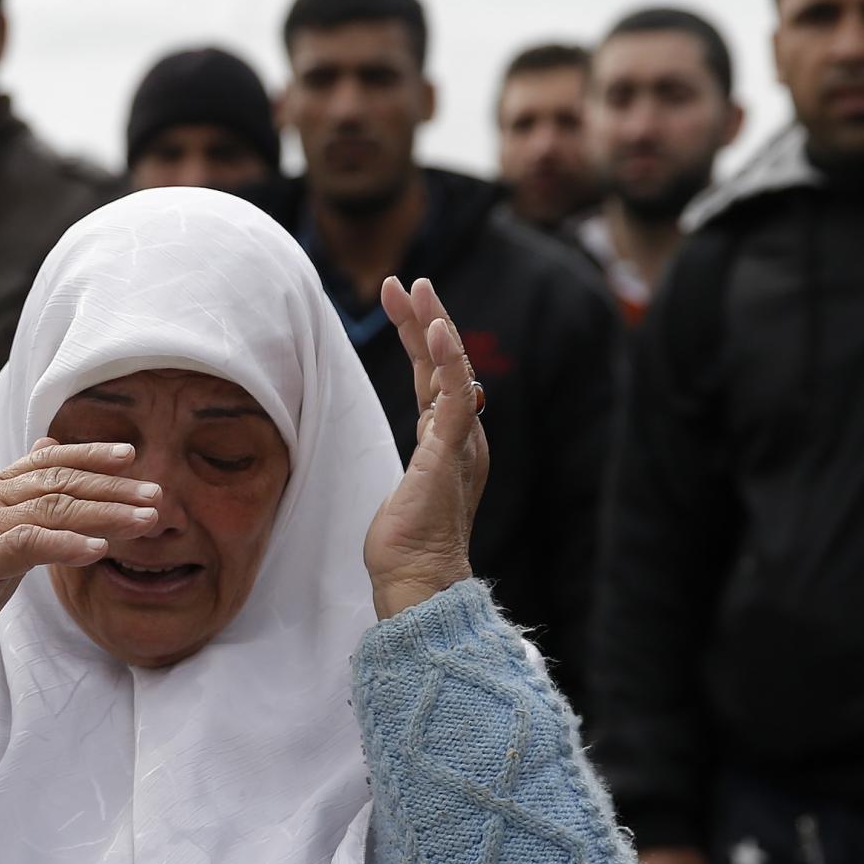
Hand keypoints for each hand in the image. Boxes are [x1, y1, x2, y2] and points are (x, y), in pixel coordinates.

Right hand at [0, 440, 161, 716]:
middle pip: (58, 481)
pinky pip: (30, 543)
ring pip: (53, 509)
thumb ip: (23, 497)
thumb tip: (47, 448)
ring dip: (105, 513)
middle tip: (156, 493)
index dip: (89, 454)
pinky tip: (99, 548)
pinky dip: (68, 543)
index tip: (131, 455)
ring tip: (145, 521)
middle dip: (112, 485)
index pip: (47, 460)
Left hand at [363, 277, 487, 619]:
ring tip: (418, 291)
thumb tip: (422, 432)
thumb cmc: (408, 541)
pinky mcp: (450, 452)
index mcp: (453, 440)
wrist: (418, 579)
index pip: (438, 377)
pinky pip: (453, 397)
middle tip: (410, 283)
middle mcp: (463, 436)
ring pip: (452, 372)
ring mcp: (460, 443)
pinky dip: (447, 362)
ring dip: (435, 327)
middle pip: (449, 365)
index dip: (422, 338)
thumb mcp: (412, 483)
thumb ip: (422, 454)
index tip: (400, 303)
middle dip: (429, 320)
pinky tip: (438, 331)